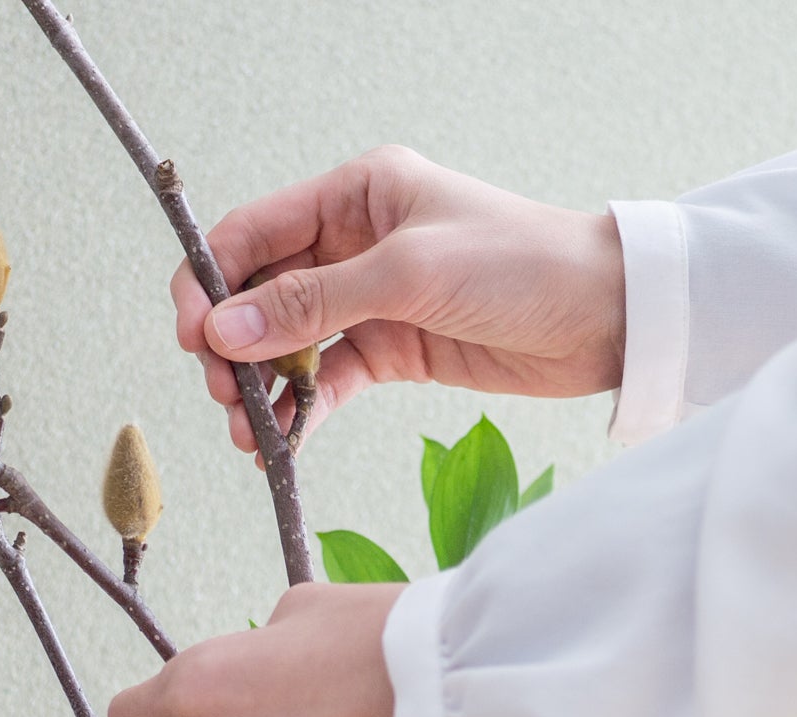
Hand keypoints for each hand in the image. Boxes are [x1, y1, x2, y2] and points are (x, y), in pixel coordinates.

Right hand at [172, 147, 624, 452]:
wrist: (603, 318)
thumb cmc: (522, 265)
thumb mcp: (409, 275)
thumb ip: (314, 303)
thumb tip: (227, 329)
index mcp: (357, 194)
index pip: (254, 233)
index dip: (212, 283)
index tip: (193, 338)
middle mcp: (356, 243)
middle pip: (261, 294)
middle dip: (233, 346)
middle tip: (224, 396)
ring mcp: (372, 300)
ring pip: (289, 345)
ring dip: (261, 388)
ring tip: (250, 433)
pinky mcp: (393, 351)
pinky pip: (327, 381)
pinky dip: (301, 412)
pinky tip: (284, 443)